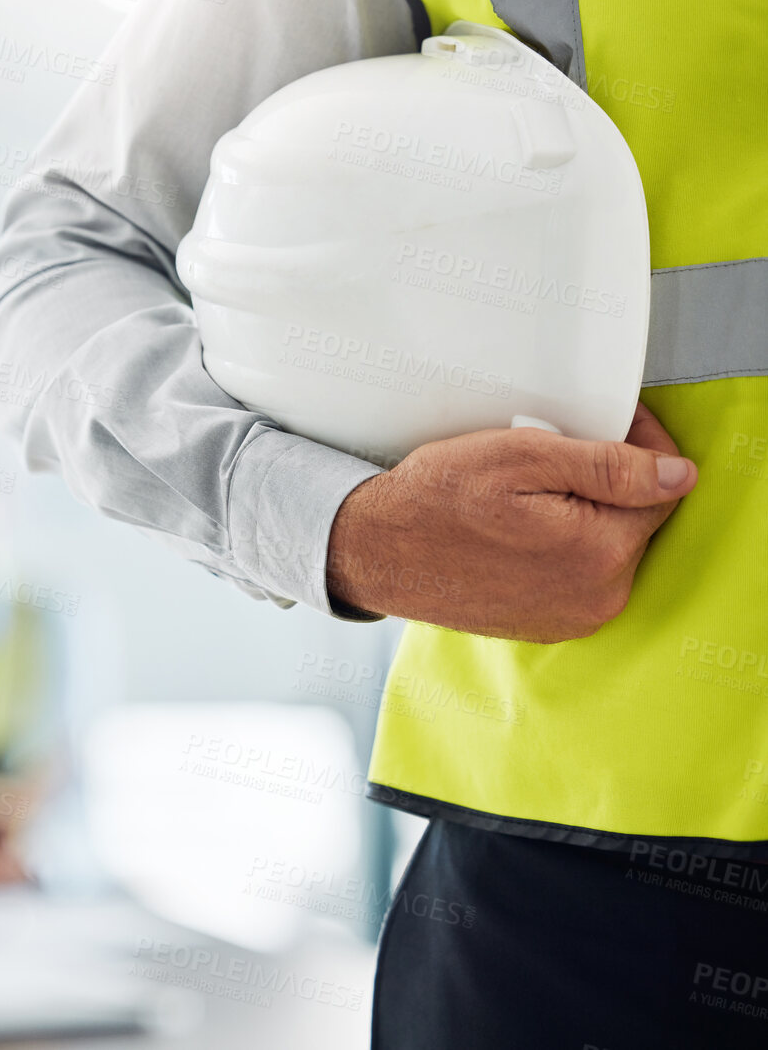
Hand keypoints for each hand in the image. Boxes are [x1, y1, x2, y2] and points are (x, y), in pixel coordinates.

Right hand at [327, 403, 696, 642]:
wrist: (374, 551)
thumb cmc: (435, 499)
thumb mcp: (521, 458)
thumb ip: (610, 465)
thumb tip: (679, 475)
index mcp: (600, 553)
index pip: (661, 487)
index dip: (637, 447)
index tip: (600, 426)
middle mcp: (597, 598)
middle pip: (635, 521)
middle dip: (603, 484)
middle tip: (543, 461)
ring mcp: (573, 618)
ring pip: (608, 548)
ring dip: (582, 517)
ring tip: (524, 498)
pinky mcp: (548, 626)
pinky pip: (579, 575)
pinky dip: (561, 548)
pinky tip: (517, 531)